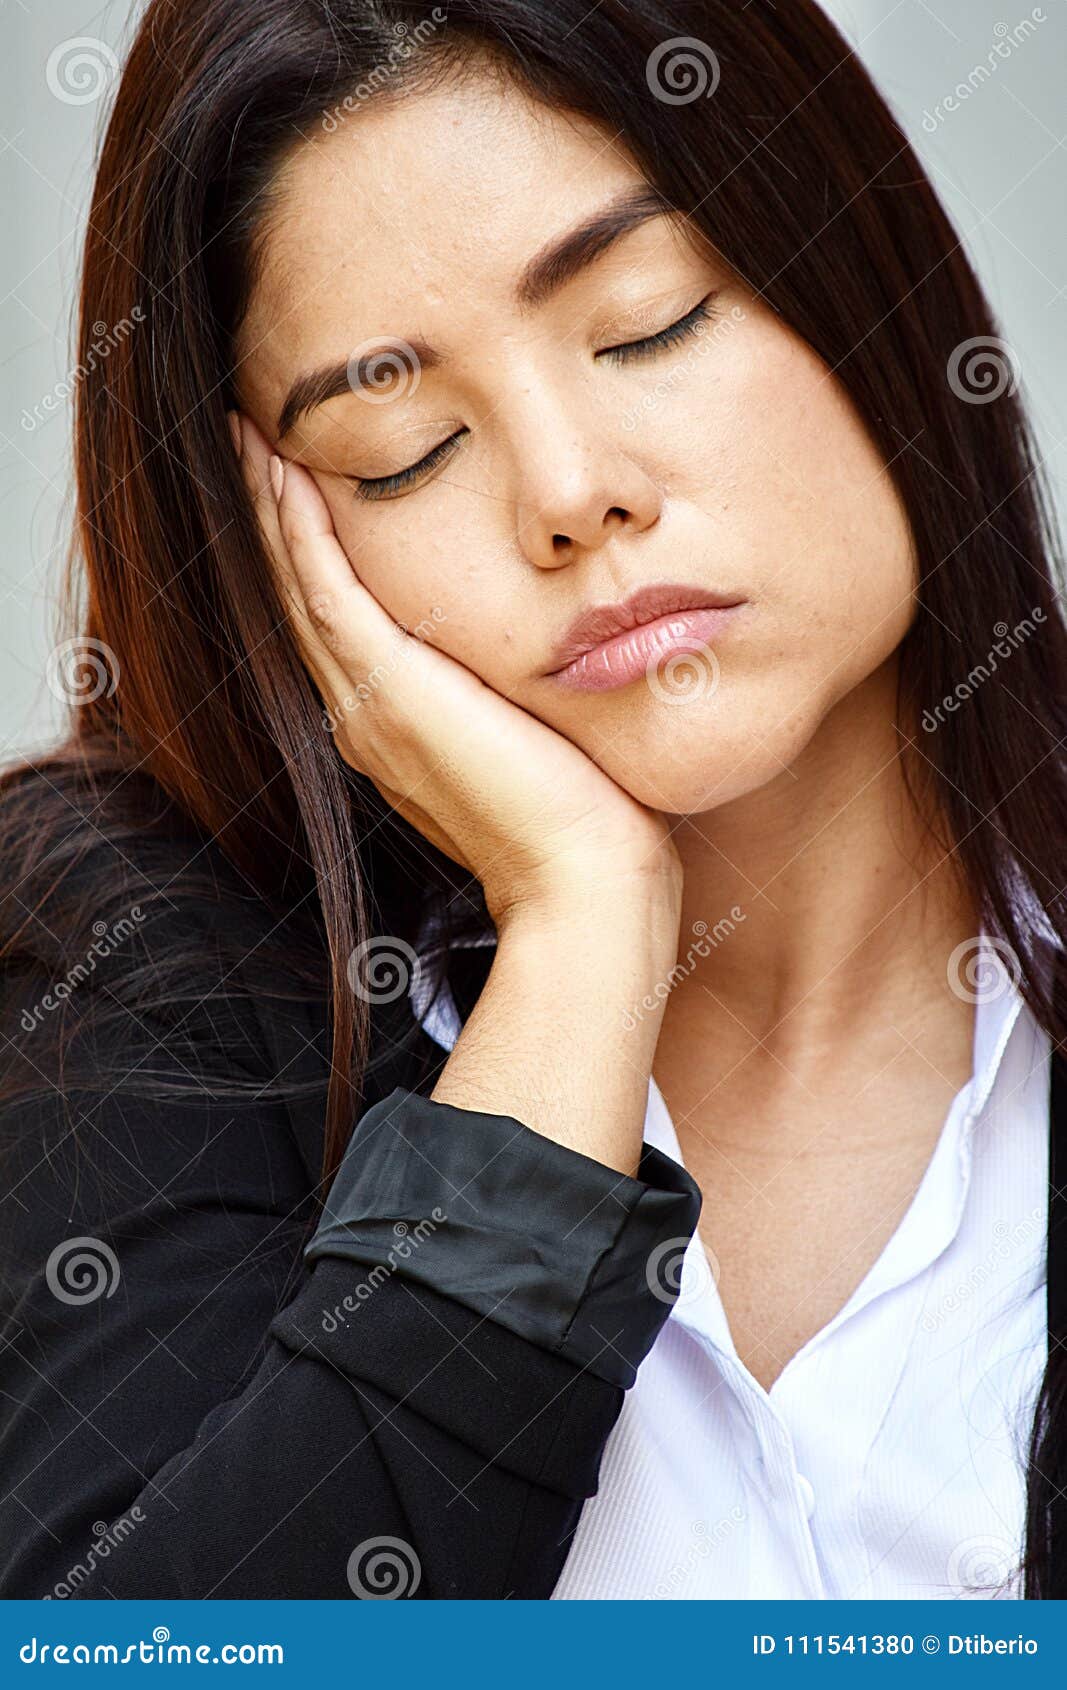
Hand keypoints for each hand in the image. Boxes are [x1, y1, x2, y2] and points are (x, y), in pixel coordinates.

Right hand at [230, 410, 681, 927]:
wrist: (582, 881)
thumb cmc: (586, 819)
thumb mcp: (540, 733)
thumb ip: (519, 692)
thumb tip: (554, 646)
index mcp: (395, 727)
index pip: (339, 620)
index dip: (311, 551)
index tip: (300, 482)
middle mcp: (365, 717)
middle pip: (302, 596)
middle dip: (274, 515)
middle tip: (245, 439)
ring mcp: (368, 707)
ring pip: (299, 586)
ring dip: (271, 507)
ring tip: (247, 437)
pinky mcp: (389, 693)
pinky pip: (326, 591)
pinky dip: (299, 531)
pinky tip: (284, 474)